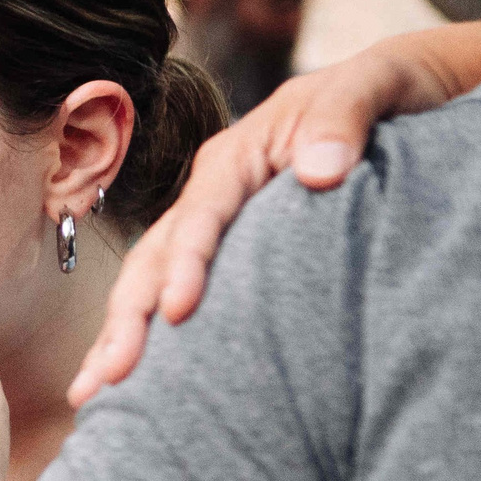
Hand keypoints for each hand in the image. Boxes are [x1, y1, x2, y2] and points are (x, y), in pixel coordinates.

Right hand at [73, 27, 480, 403]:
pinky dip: (144, 335)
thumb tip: (320, 170)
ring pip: (147, 282)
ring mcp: (208, 226)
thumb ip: (344, 119)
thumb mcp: (370, 88)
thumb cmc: (381, 92)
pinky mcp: (221, 254)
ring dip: (116, 336)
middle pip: (153, 258)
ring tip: (90, 393)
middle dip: (126, 318)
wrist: (390, 94)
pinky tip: (122, 379)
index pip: (200, 214)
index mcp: (236, 158)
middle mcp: (208, 194)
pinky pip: (169, 293)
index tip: (177, 310)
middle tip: (108, 375)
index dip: (185, 263)